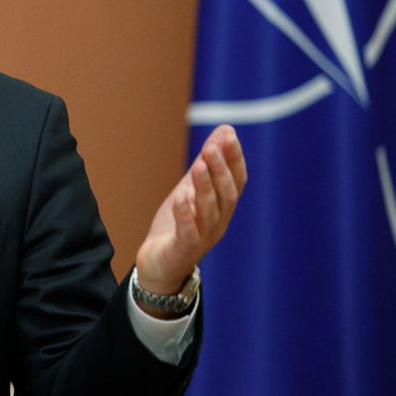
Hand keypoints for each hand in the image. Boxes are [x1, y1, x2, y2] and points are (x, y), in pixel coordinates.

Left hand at [135, 124, 246, 295]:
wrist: (159, 265)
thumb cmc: (178, 225)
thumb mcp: (191, 188)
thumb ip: (207, 163)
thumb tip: (226, 130)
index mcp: (222, 208)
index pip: (236, 182)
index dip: (234, 160)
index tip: (229, 136)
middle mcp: (218, 223)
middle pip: (226, 195)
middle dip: (220, 170)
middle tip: (211, 148)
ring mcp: (202, 238)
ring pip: (209, 212)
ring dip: (205, 188)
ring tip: (198, 166)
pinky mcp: (183, 250)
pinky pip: (188, 232)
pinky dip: (186, 214)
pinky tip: (181, 197)